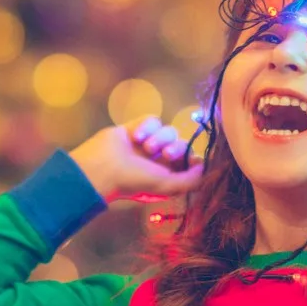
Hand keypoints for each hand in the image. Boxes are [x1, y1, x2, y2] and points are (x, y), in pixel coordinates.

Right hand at [68, 115, 203, 202]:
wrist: (102, 167)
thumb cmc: (133, 180)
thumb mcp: (167, 185)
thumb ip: (191, 180)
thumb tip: (204, 166)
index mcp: (166, 174)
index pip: (189, 161)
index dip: (192, 158)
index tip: (191, 160)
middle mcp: (157, 159)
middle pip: (180, 143)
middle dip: (175, 147)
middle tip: (165, 154)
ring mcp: (146, 143)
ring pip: (167, 130)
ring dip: (159, 137)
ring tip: (145, 146)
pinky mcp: (135, 128)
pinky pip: (152, 120)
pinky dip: (147, 126)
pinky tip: (136, 136)